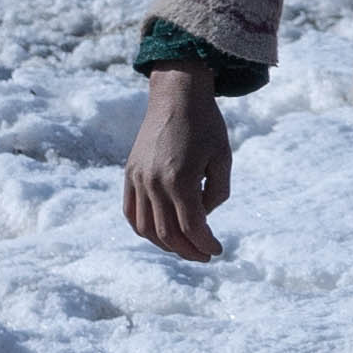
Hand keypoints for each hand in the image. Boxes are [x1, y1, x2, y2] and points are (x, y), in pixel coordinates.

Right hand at [121, 73, 232, 265]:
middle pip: (167, 233)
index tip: (218, 250)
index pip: (192, 226)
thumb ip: (217, 192)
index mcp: (180, 180)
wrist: (176, 96)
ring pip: (145, 227)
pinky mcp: (130, 174)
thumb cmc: (206, 125)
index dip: (206, 243)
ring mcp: (138, 179)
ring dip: (164, 244)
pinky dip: (142, 228)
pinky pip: (130, 211)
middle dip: (188, 250)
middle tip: (205, 256)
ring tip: (184, 248)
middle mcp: (154, 183)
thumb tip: (203, 216)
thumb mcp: (223, 158)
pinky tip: (159, 234)